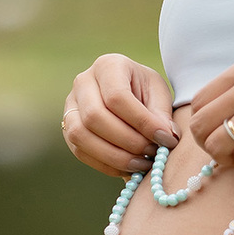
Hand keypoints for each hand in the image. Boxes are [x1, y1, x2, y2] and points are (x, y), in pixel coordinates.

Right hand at [62, 53, 178, 177]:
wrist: (128, 94)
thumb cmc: (145, 91)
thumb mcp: (159, 94)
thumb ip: (162, 114)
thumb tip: (166, 137)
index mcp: (108, 66)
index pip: (117, 97)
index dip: (142, 122)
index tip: (166, 139)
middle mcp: (83, 82)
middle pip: (94, 117)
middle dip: (128, 141)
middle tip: (153, 153)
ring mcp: (70, 106)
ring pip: (80, 135)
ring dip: (114, 156)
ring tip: (142, 164)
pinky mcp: (67, 128)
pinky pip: (80, 151)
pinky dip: (106, 164)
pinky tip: (129, 168)